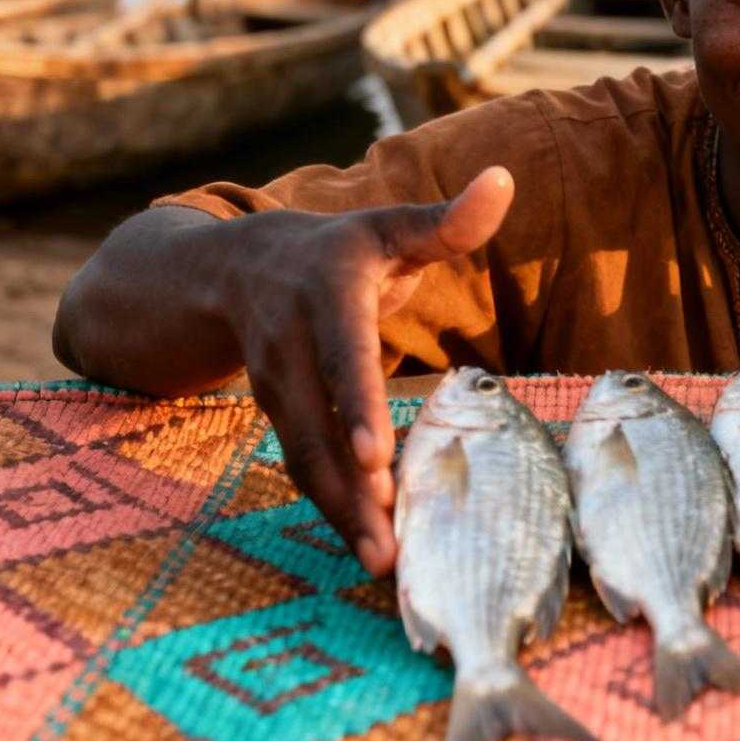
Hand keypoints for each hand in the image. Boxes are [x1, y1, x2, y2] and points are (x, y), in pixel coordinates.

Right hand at [218, 167, 513, 573]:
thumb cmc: (340, 249)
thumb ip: (448, 219)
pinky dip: (330, 506)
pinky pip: (301, 464)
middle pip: (317, 422)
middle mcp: (289, 341)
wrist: (235, 266)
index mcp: (326, 292)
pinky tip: (365, 544)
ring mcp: (273, 383)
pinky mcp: (272, 413)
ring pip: (303, 454)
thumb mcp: (389, 226)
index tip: (376, 455)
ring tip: (380, 561)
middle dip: (349, 485)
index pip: (342, 351)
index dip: (355, 403)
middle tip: (386, 542)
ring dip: (338, 510)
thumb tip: (504, 179)